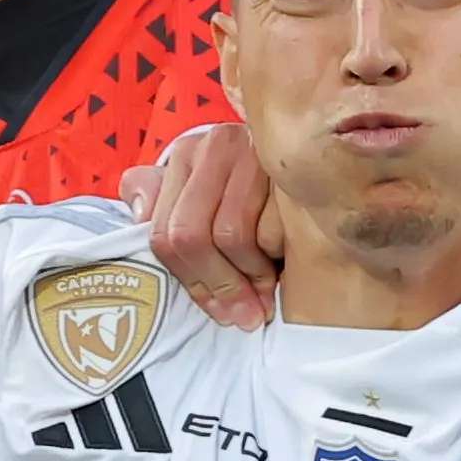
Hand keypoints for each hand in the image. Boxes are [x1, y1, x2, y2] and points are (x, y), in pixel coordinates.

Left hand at [123, 122, 280, 330]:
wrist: (320, 149)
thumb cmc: (253, 186)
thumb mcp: (202, 186)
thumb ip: (159, 197)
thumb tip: (139, 214)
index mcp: (189, 153)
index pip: (165, 231)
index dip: (190, 280)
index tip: (217, 311)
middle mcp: (218, 145)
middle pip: (193, 236)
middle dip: (219, 285)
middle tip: (243, 316)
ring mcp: (256, 152)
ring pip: (232, 236)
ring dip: (250, 276)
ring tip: (266, 292)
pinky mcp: (292, 167)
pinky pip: (273, 229)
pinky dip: (278, 255)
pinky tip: (287, 263)